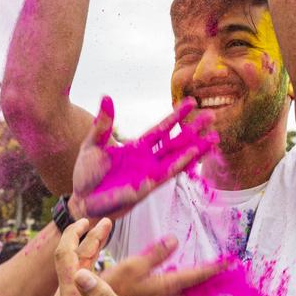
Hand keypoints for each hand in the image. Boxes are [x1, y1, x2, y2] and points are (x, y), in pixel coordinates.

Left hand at [51, 218, 145, 295]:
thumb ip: (101, 294)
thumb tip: (82, 272)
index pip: (65, 256)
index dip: (77, 234)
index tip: (90, 219)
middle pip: (65, 260)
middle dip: (83, 237)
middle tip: (100, 222)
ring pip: (70, 270)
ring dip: (85, 250)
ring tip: (103, 233)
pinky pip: (74, 281)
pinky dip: (85, 265)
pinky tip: (96, 258)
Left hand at [71, 96, 216, 218]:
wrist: (81, 199)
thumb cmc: (86, 173)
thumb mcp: (92, 143)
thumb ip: (103, 124)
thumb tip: (106, 97)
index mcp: (136, 147)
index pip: (161, 128)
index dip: (176, 116)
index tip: (191, 103)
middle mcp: (147, 159)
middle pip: (176, 141)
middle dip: (193, 129)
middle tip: (212, 116)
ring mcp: (149, 172)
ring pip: (178, 157)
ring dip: (196, 148)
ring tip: (214, 137)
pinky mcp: (147, 185)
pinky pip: (168, 172)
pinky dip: (181, 162)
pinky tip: (195, 153)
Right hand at [101, 237, 224, 295]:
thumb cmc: (109, 290)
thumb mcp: (130, 267)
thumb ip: (153, 254)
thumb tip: (174, 240)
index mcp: (162, 286)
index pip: (193, 275)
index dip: (212, 269)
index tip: (230, 263)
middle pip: (195, 289)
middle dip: (212, 282)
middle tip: (229, 275)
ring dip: (201, 289)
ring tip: (215, 283)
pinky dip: (187, 294)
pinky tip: (186, 292)